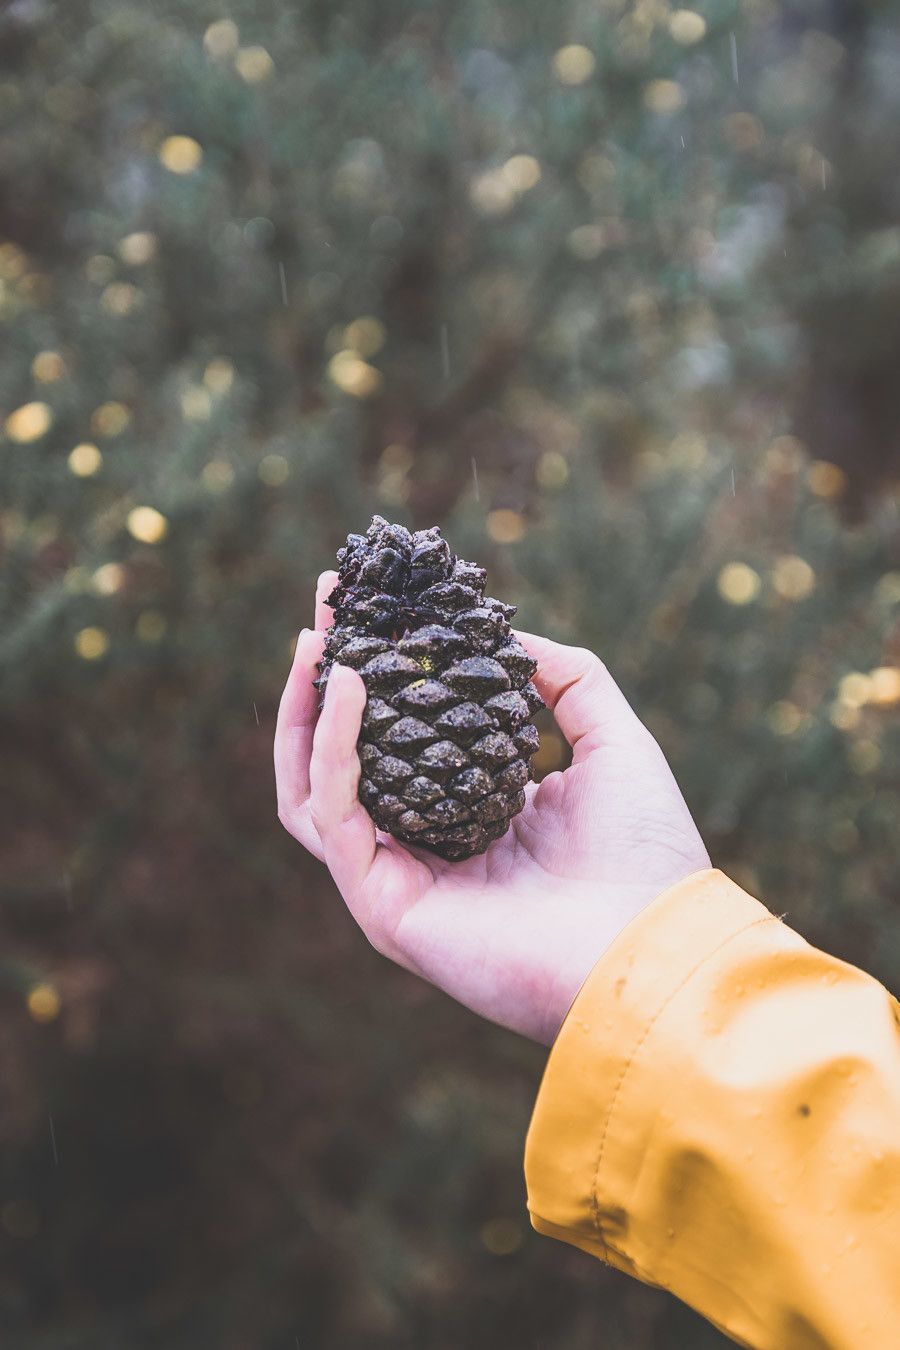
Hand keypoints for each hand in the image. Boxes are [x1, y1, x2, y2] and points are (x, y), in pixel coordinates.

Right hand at [275, 572, 709, 1043]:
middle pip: (339, 763)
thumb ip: (569, 681)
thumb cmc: (647, 855)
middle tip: (323, 605)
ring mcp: (399, 884)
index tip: (365, 604)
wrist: (659, 944)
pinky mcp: (386, 909)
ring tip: (315, 641)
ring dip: (304, 714)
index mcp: (471, 819)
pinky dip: (331, 748)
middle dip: (320, 683)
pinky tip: (347, 687)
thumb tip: (510, 633)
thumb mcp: (614, 742)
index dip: (377, 674)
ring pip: (314, 793)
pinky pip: (336, 817)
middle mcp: (426, 852)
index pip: (397, 743)